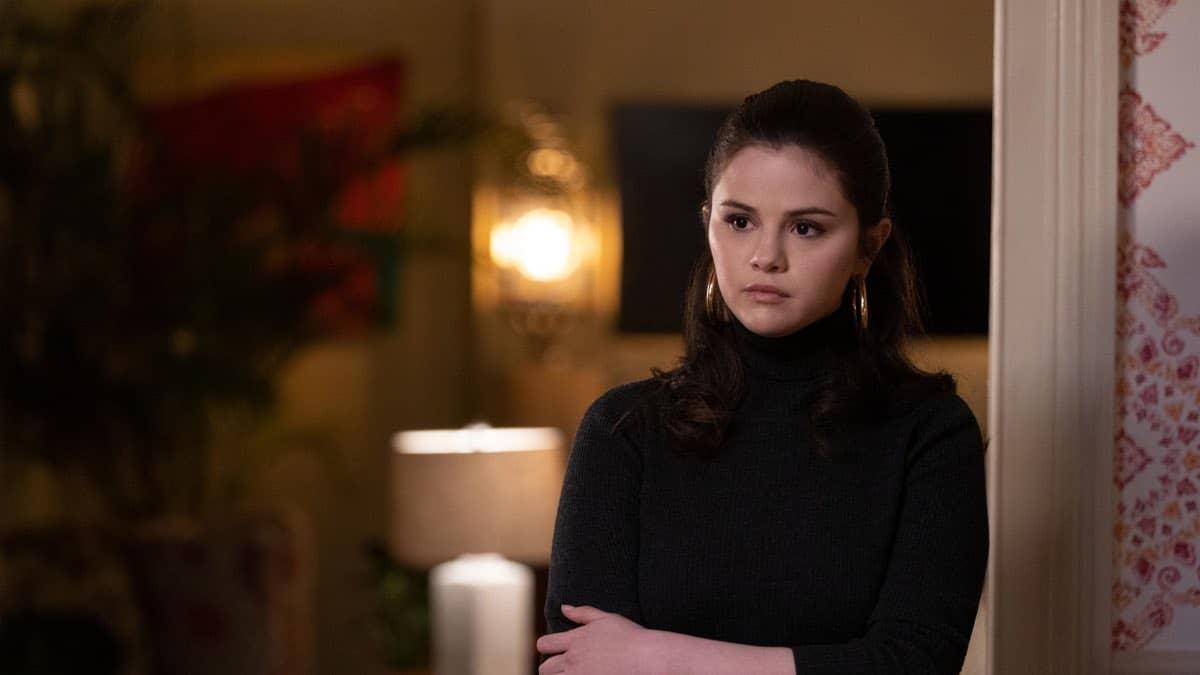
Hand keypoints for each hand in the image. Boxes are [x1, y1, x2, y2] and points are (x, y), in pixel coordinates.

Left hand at [536, 604, 658, 674]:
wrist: (646, 658)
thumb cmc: (630, 637)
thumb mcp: (606, 619)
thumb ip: (582, 613)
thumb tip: (564, 607)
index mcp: (575, 640)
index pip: (544, 644)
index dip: (546, 648)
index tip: (553, 651)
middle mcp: (572, 659)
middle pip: (545, 669)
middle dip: (550, 669)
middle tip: (563, 668)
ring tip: (574, 674)